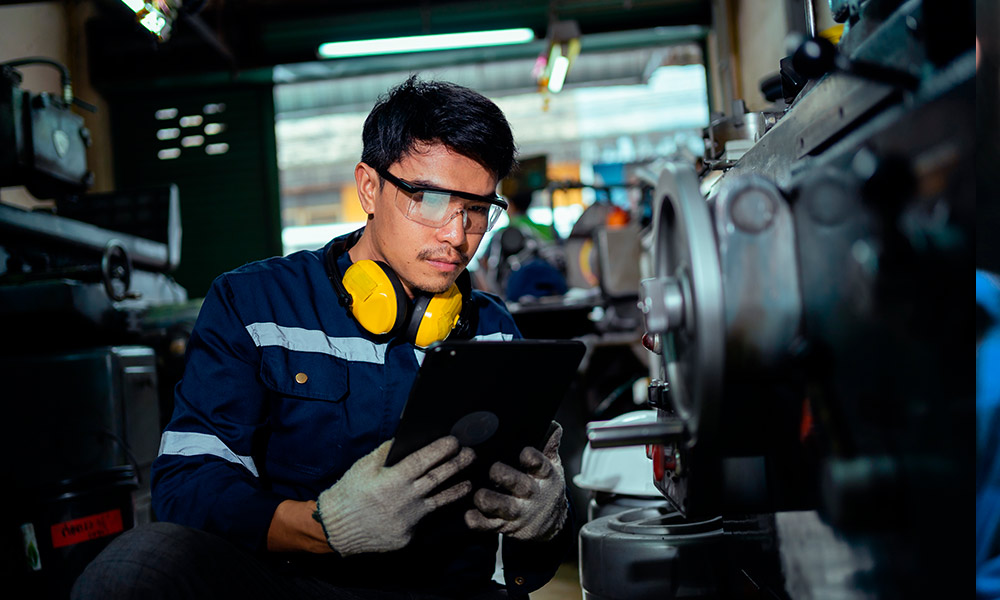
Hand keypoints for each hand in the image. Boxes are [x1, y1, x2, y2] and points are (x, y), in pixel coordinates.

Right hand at [315, 436, 473, 554]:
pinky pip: (425, 519)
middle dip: (458, 464)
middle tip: (471, 454)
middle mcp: (405, 499)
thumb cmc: (349, 492)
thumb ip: (386, 451)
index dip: (442, 449)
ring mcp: (409, 519)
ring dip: (457, 489)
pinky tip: (445, 502)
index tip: (455, 441)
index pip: (424, 460)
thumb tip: (404, 435)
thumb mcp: (363, 466)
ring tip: (468, 480)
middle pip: (439, 478)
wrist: (336, 528)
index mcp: (393, 479)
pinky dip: (434, 510)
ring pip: (440, 500)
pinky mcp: (408, 536)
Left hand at [464, 422, 567, 541]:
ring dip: (490, 501)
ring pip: (503, 507)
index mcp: (544, 477)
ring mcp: (517, 512)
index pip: (541, 466)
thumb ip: (549, 446)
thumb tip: (553, 424)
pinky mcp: (503, 525)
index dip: (533, 459)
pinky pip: (488, 525)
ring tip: (479, 495)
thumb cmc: (545, 487)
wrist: (549, 525)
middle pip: (521, 486)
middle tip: (494, 470)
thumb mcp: (553, 467)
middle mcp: (532, 494)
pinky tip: (469, 514)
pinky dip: (478, 521)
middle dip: (507, 477)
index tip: (524, 452)